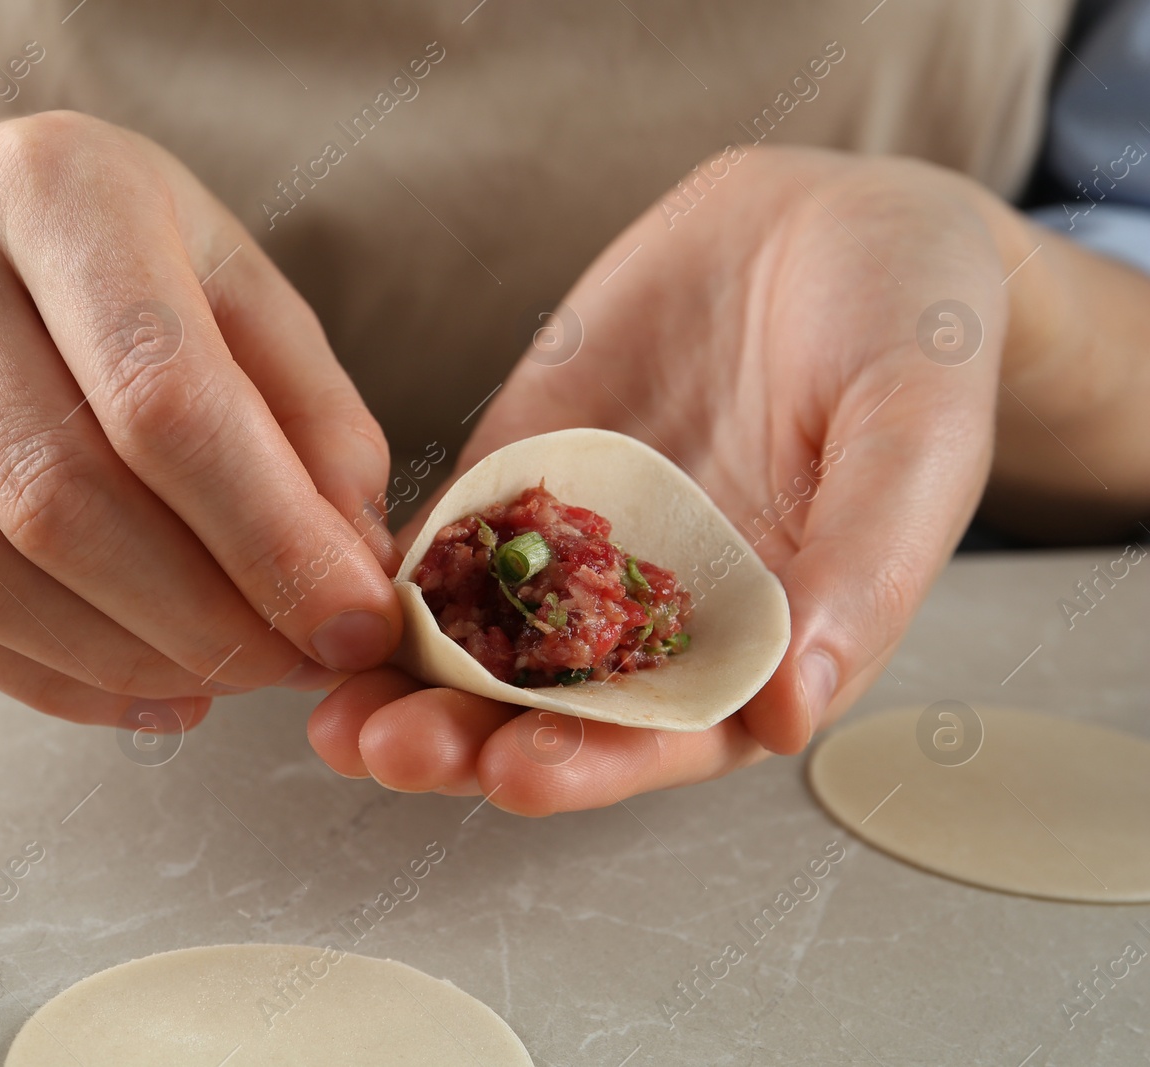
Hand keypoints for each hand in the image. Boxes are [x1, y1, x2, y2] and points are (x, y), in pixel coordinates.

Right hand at [0, 111, 401, 725]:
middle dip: (200, 617)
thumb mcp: (231, 286)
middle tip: (292, 664)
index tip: (350, 622)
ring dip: (118, 660)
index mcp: (52, 183)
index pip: (159, 393)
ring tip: (221, 677)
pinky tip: (139, 685)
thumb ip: (308, 416)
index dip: (268, 535)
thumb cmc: (108, 255)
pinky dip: (41, 675)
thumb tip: (350, 573)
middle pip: (54, 495)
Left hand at [310, 146, 1018, 813]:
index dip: (596, 763)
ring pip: (483, 635)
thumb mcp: (917, 439)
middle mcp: (660, 612)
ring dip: (407, 680)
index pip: (668, 734)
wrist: (837, 222)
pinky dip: (393, 569)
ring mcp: (582, 542)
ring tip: (330, 714)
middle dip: (466, 737)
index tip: (519, 777)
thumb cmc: (913, 336)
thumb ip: (864, 571)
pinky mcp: (525, 469)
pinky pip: (452, 532)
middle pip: (551, 705)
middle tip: (384, 751)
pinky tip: (326, 589)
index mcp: (760, 638)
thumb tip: (792, 712)